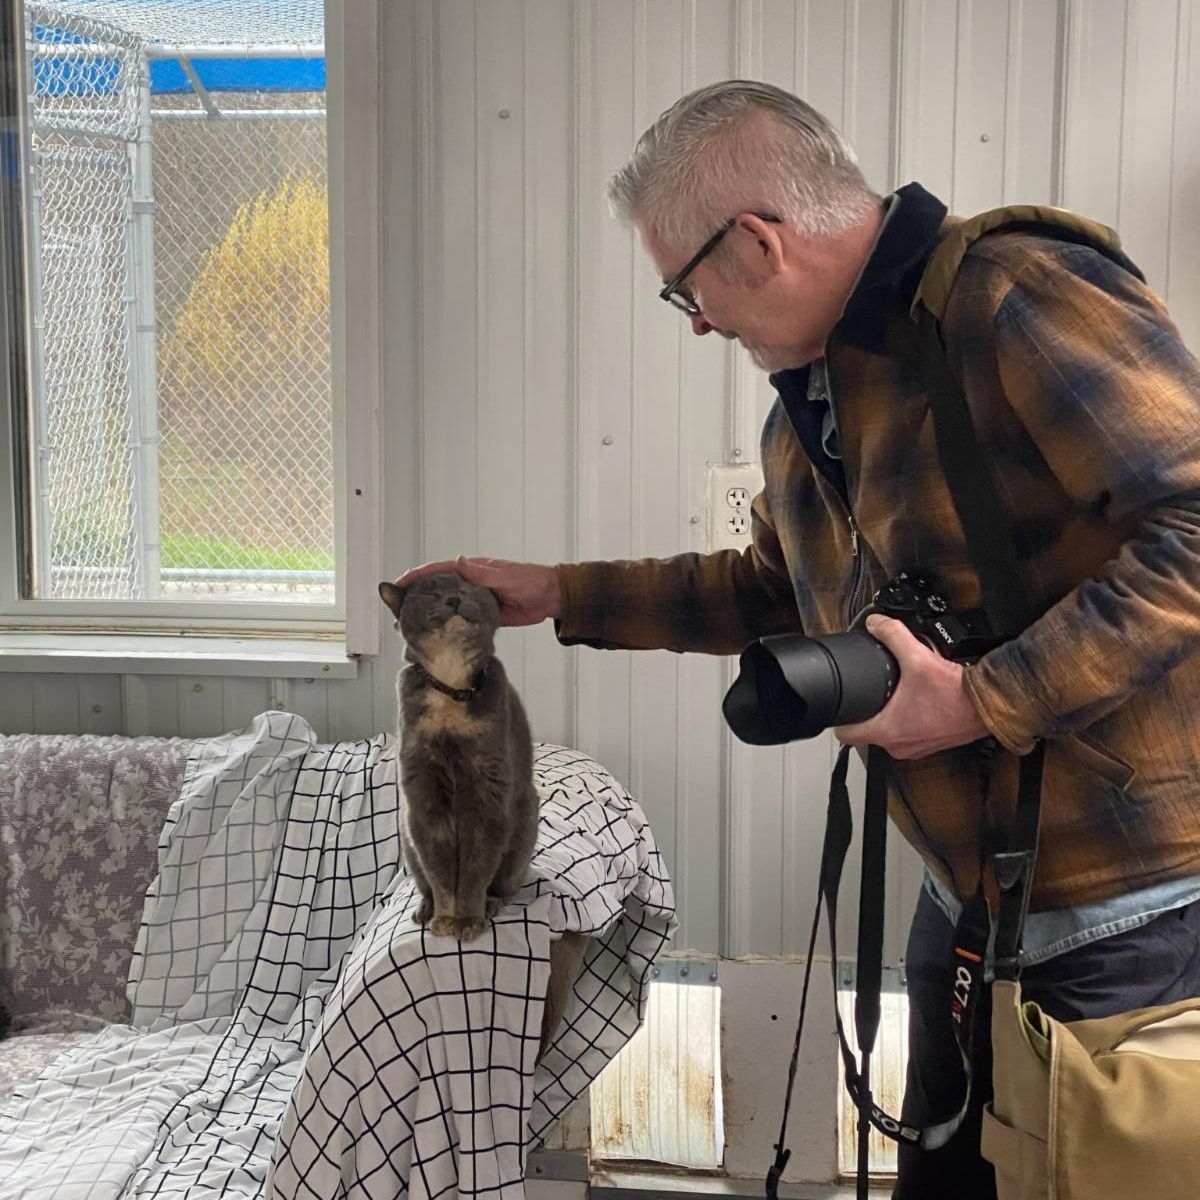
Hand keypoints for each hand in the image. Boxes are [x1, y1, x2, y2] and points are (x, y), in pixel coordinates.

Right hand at [393, 556, 561, 626]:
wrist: (551, 598)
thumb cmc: (530, 581)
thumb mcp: (505, 576)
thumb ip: (482, 573)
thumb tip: (459, 560)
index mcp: (472, 570)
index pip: (437, 571)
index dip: (416, 576)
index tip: (398, 584)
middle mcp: (469, 584)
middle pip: (436, 590)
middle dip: (414, 599)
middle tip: (395, 613)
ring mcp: (474, 601)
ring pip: (445, 608)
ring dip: (427, 616)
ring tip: (406, 630)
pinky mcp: (482, 617)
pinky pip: (459, 622)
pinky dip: (446, 628)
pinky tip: (435, 639)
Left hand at [834, 615, 989, 758]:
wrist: (990, 706)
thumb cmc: (956, 694)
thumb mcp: (918, 658)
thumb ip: (893, 636)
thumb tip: (877, 623)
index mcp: (888, 730)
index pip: (845, 734)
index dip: (838, 719)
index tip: (840, 706)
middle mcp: (899, 745)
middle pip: (866, 733)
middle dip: (864, 715)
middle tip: (865, 695)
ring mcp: (915, 748)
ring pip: (888, 735)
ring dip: (887, 718)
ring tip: (889, 697)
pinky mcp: (930, 744)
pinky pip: (908, 735)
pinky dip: (906, 721)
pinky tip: (912, 703)